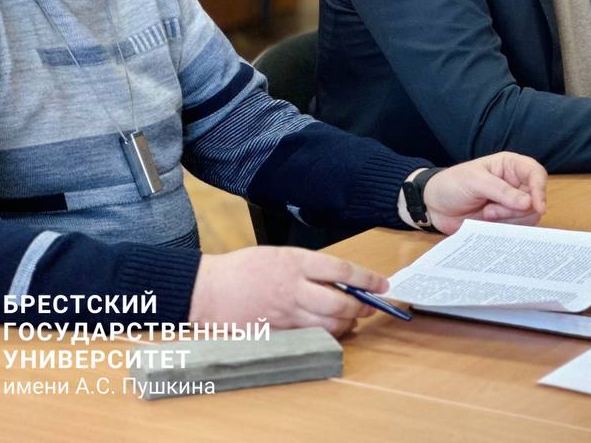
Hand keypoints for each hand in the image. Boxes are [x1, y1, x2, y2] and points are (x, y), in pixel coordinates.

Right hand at [189, 247, 386, 335]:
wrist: (207, 290)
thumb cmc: (243, 269)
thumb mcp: (279, 255)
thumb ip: (309, 267)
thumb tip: (341, 280)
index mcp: (295, 262)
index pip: (342, 271)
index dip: (367, 279)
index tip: (382, 284)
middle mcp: (294, 289)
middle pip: (340, 303)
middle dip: (362, 307)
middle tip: (370, 306)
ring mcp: (286, 314)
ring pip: (329, 325)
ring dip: (347, 324)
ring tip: (352, 319)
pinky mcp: (278, 332)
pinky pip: (311, 337)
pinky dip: (326, 335)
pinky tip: (329, 330)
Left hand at [421, 152, 547, 234]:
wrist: (434, 207)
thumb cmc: (452, 185)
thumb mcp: (474, 181)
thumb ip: (501, 191)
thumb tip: (529, 202)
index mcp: (510, 166)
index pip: (536, 173)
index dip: (540, 189)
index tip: (538, 206)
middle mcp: (515, 184)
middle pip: (535, 199)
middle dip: (515, 209)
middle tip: (489, 210)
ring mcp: (511, 204)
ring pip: (529, 216)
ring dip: (507, 219)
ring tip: (485, 214)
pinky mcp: (505, 221)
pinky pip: (518, 228)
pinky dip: (505, 229)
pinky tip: (487, 223)